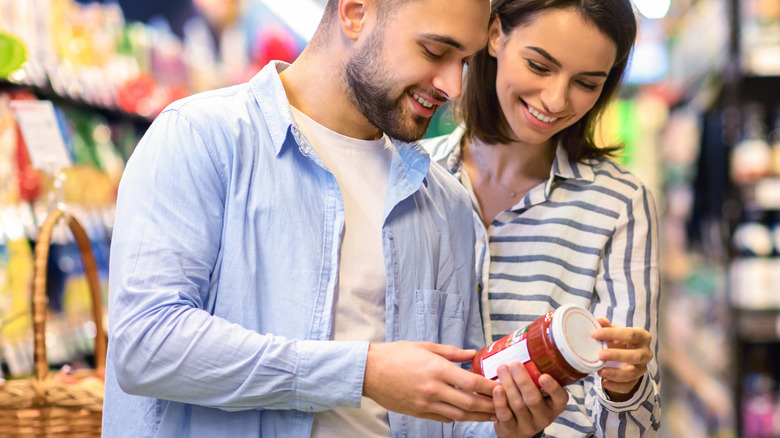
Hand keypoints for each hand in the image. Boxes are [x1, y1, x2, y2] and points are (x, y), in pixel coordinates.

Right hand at [363, 341, 497, 422]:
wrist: (369, 371)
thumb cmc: (396, 354)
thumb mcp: (425, 346)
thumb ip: (451, 352)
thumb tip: (472, 354)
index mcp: (437, 369)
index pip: (471, 382)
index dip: (489, 386)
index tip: (501, 387)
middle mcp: (433, 389)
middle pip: (469, 403)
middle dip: (489, 406)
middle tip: (503, 405)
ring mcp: (425, 403)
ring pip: (458, 415)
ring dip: (477, 416)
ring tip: (491, 415)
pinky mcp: (418, 412)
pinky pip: (443, 418)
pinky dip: (457, 417)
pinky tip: (466, 416)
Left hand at [492, 362, 568, 437]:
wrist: (516, 427)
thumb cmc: (528, 401)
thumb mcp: (539, 392)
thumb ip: (537, 375)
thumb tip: (525, 344)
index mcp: (554, 405)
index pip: (560, 398)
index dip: (553, 388)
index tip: (544, 376)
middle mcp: (544, 416)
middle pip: (534, 399)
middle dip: (523, 380)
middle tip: (515, 364)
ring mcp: (527, 425)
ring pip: (518, 405)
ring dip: (509, 385)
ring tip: (502, 369)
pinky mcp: (511, 430)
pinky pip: (505, 415)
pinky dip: (500, 401)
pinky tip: (496, 389)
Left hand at [593, 318, 652, 400]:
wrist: (626, 356)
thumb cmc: (621, 341)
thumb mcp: (615, 332)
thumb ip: (607, 326)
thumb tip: (598, 320)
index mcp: (642, 337)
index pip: (631, 334)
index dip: (613, 334)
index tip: (595, 334)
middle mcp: (645, 353)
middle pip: (635, 356)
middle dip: (617, 355)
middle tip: (600, 354)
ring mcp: (642, 368)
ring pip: (632, 373)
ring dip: (615, 373)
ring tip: (600, 371)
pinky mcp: (636, 381)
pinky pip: (628, 386)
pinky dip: (616, 386)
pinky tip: (605, 383)